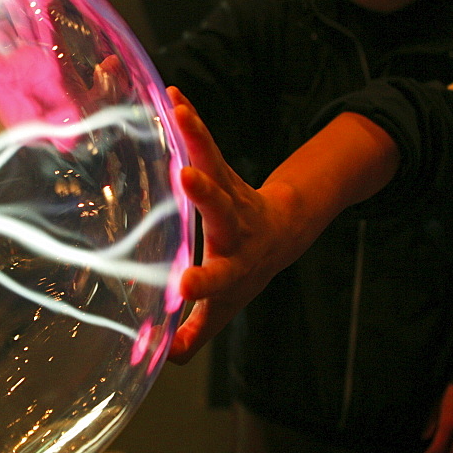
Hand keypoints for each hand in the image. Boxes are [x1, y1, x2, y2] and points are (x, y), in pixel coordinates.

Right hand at [165, 88, 400, 363]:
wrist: (283, 233)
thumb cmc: (246, 272)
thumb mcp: (226, 307)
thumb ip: (199, 331)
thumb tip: (169, 358)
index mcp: (234, 266)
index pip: (216, 279)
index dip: (201, 284)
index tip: (182, 286)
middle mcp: (236, 227)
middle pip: (223, 209)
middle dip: (206, 194)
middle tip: (188, 177)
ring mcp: (232, 194)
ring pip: (217, 164)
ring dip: (198, 138)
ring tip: (178, 111)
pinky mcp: (224, 169)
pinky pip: (206, 142)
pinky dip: (191, 120)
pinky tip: (173, 94)